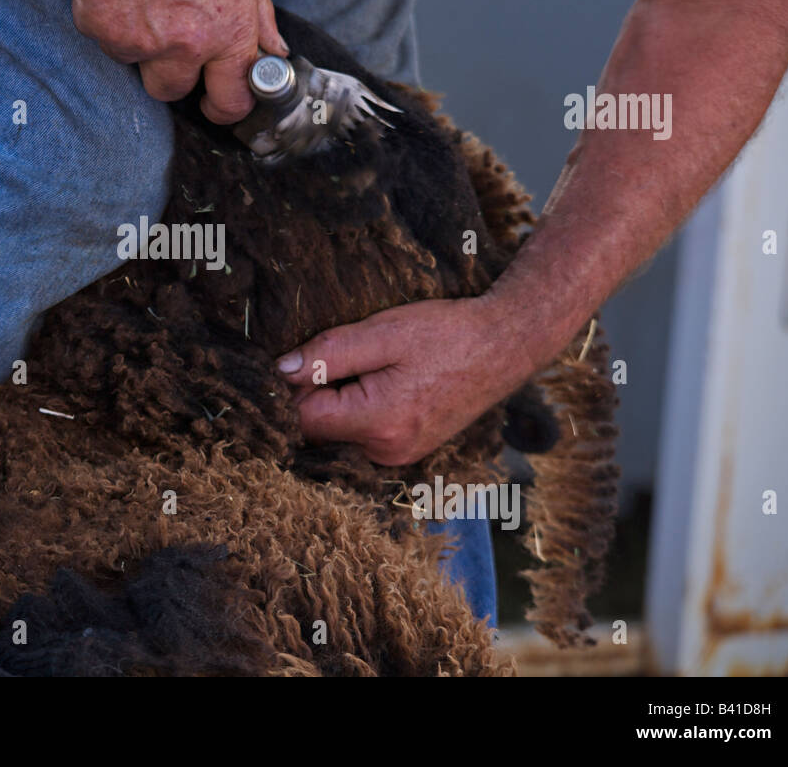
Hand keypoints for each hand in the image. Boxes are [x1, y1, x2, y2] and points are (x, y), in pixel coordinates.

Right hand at [69, 0, 286, 122]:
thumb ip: (259, 19)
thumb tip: (273, 52)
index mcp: (225, 33)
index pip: (230, 99)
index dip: (224, 106)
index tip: (217, 104)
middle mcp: (182, 44)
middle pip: (171, 92)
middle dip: (173, 76)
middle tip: (171, 43)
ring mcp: (136, 39)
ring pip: (135, 66)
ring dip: (140, 45)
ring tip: (147, 0)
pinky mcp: (99, 27)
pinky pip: (107, 43)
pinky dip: (113, 24)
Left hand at [275, 297, 538, 465]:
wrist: (506, 345)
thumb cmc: (448, 334)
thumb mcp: (383, 333)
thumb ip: (328, 354)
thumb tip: (281, 370)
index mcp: (378, 424)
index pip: (304, 418)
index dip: (292, 387)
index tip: (303, 357)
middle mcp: (386, 451)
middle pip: (318, 430)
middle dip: (314, 393)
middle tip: (337, 355)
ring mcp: (398, 455)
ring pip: (338, 432)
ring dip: (336, 400)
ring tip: (363, 365)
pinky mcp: (407, 448)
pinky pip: (361, 433)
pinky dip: (356, 408)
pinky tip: (376, 379)